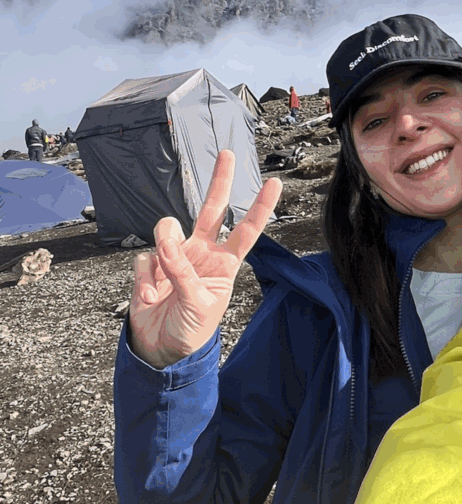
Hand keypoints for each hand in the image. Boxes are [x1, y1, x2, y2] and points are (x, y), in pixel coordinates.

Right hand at [128, 150, 281, 367]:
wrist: (160, 350)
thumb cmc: (191, 330)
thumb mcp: (198, 303)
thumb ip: (183, 271)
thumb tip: (166, 240)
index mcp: (225, 264)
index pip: (247, 230)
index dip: (260, 208)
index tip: (275, 184)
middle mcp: (202, 253)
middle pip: (212, 210)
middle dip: (220, 181)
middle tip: (228, 154)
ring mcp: (176, 256)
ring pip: (167, 229)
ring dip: (164, 244)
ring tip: (164, 274)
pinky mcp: (151, 265)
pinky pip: (144, 259)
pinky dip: (145, 280)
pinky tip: (150, 297)